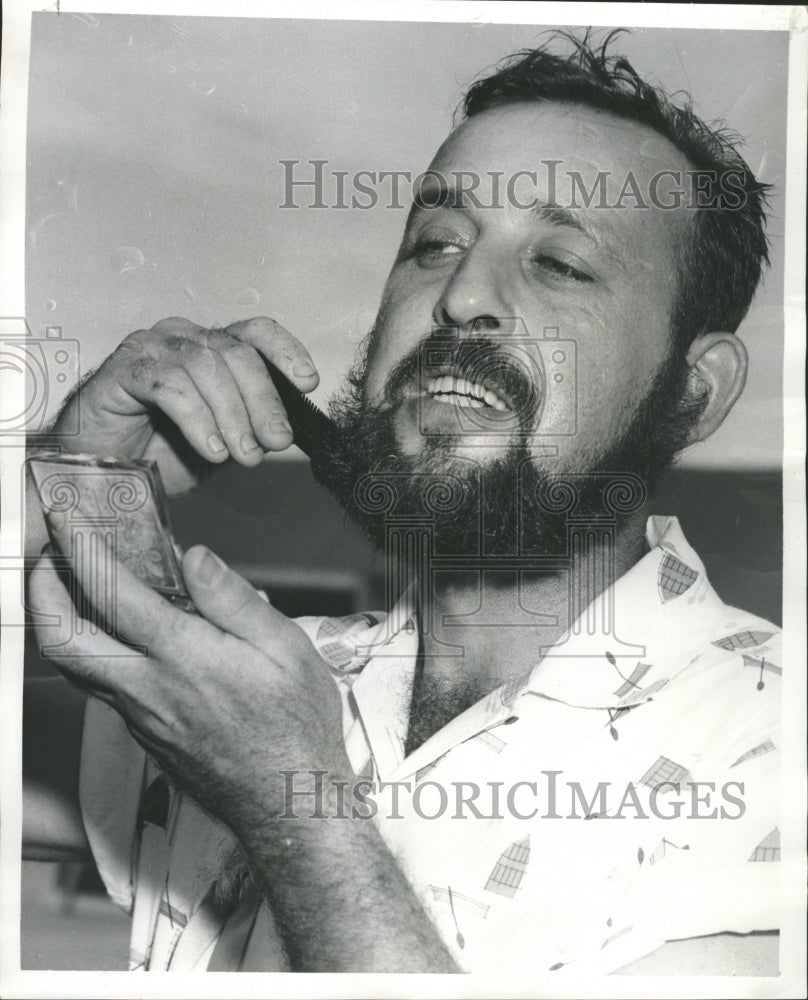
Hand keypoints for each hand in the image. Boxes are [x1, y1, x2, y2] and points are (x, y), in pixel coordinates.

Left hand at [28, 514, 349, 832]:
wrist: (288, 802)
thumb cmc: (296, 726)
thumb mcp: (287, 648)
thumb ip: (233, 600)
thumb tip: (194, 557)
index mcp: (184, 658)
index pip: (112, 594)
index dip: (80, 549)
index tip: (65, 519)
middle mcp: (148, 688)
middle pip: (62, 639)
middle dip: (42, 589)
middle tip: (51, 555)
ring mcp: (140, 716)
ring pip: (77, 666)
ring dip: (62, 619)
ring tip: (76, 585)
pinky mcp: (146, 734)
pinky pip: (104, 687)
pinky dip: (95, 648)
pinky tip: (123, 634)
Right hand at [51, 316, 319, 494]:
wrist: (107, 467)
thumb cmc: (161, 448)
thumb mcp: (222, 440)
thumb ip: (251, 427)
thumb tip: (284, 429)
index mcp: (212, 347)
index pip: (256, 332)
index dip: (286, 351)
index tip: (308, 382)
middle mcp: (184, 337)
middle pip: (236, 352)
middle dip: (263, 400)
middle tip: (276, 440)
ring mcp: (152, 348)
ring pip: (205, 366)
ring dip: (232, 415)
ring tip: (243, 454)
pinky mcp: (124, 368)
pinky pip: (170, 386)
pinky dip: (198, 420)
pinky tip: (211, 450)